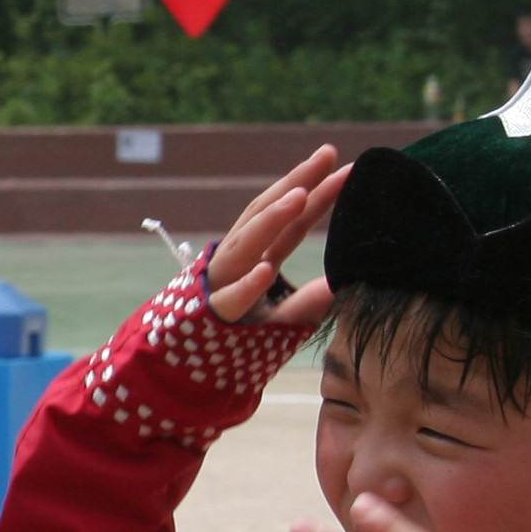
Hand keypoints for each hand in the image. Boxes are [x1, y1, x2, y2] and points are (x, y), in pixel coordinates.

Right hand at [204, 147, 349, 328]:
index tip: (344, 167)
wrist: (186, 375)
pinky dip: (247, 286)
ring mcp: (221, 284)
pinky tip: (266, 270)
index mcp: (257, 259)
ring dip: (271, 220)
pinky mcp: (212, 317)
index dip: (316, 192)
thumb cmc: (238, 345)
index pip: (290, 221)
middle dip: (296, 183)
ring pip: (245, 245)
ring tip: (301, 195)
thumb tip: (343, 282)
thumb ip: (309, 302)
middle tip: (327, 156)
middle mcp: (236, 262)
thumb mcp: (283, 322)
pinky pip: (231, 300)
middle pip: (266, 214)